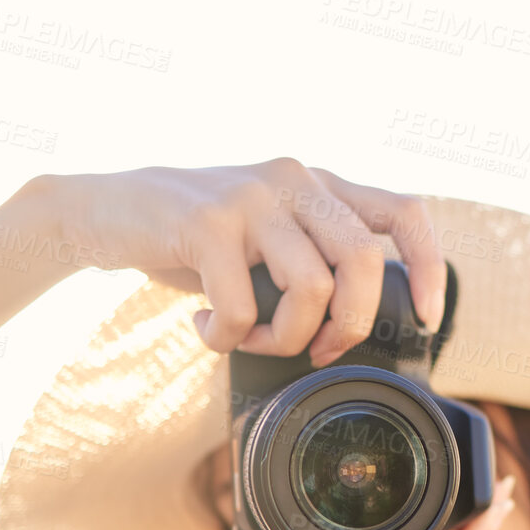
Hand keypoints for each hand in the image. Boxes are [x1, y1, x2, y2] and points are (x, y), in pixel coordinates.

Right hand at [34, 157, 447, 363]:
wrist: (102, 210)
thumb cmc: (190, 240)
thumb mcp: (261, 238)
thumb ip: (306, 260)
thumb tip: (349, 333)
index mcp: (317, 185)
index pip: (404, 212)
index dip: (427, 268)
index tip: (425, 318)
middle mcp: (293, 178)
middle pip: (362, 261)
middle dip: (348, 326)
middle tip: (317, 351)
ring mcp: (251, 196)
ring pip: (310, 289)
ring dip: (282, 339)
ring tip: (247, 339)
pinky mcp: (206, 221)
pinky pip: (242, 308)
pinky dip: (225, 339)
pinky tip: (204, 328)